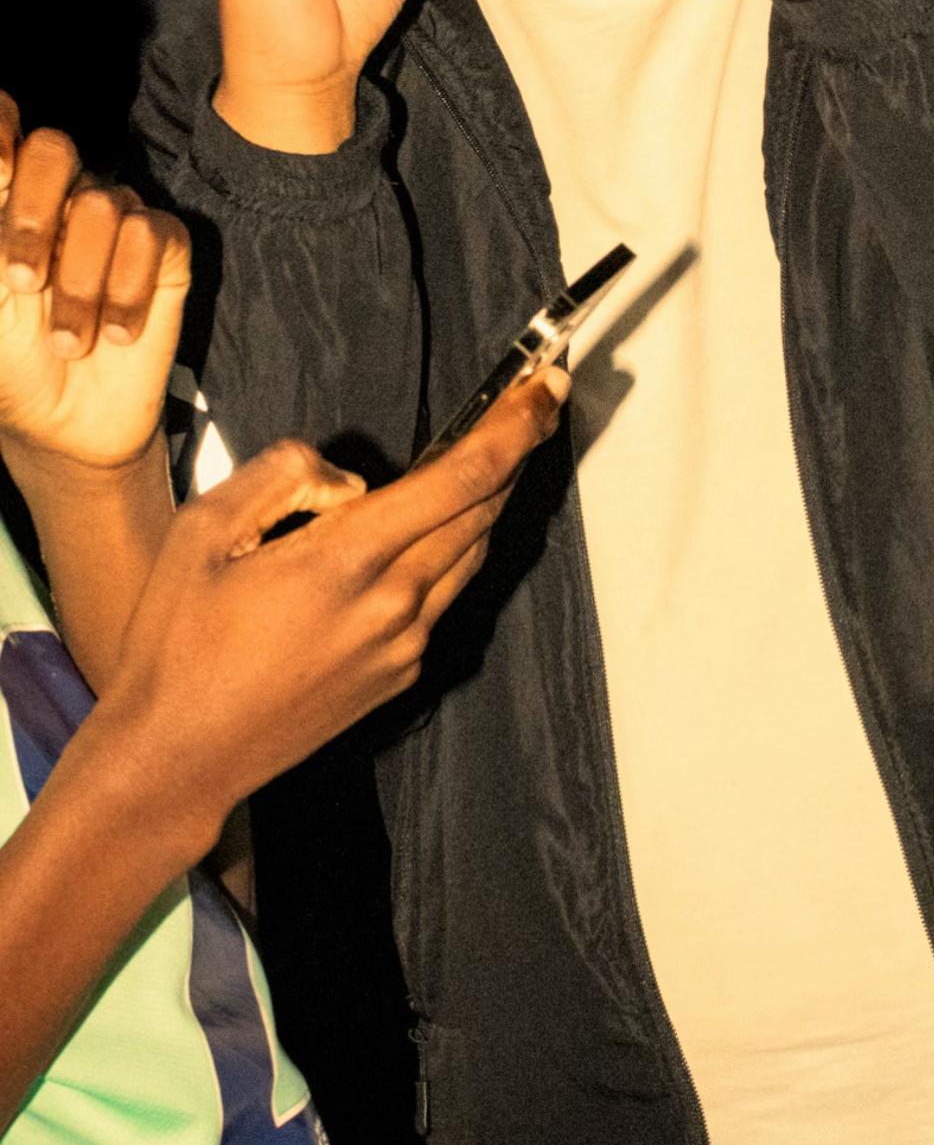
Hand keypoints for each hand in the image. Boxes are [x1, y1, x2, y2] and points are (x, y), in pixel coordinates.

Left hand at [0, 93, 188, 470]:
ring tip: (71, 341)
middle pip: (53, 148)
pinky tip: (118, 334)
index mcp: (9, 200)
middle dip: (31, 216)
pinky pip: (153, 236)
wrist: (66, 424)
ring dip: (80, 286)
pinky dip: (129, 291)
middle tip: (22, 284)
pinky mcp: (166, 251)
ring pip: (102, 205)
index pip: (5, 127)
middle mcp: (63, 197)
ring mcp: (116, 220)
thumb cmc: (11, 360)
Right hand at [98, 368, 568, 854]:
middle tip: (534, 403)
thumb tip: (346, 480)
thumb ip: (281, 475)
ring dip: (488, 501)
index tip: (544, 389)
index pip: (461, 480)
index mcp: (347, 561)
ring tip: (493, 454)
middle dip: (515, 451)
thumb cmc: (180, 642)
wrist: (179, 756)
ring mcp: (402, 647)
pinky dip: (451, 552)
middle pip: (481, 512)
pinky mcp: (398, 677)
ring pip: (470, 556)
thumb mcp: (202, 530)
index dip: (514, 428)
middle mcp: (391, 605)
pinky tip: (431, 532)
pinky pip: (442, 598)